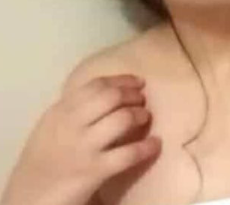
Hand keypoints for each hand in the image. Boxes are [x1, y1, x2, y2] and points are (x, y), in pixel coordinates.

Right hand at [1, 75, 158, 204]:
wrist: (29, 197)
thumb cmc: (44, 160)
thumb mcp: (50, 127)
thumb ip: (73, 110)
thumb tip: (110, 92)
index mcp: (59, 112)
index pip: (95, 85)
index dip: (122, 81)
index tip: (138, 82)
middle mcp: (70, 126)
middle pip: (111, 97)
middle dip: (133, 95)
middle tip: (142, 101)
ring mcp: (83, 148)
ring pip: (122, 119)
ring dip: (140, 115)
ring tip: (145, 118)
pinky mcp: (94, 170)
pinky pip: (129, 153)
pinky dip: (147, 146)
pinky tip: (154, 144)